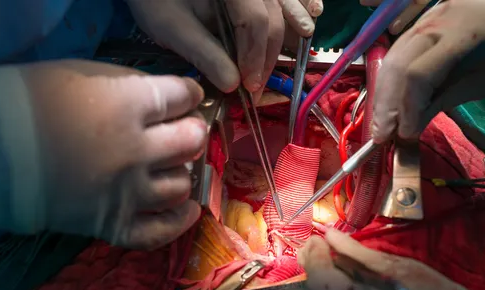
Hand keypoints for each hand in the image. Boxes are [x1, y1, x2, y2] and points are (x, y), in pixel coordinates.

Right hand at [0, 60, 205, 248]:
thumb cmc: (30, 102)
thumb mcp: (82, 75)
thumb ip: (130, 85)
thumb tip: (168, 97)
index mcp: (127, 106)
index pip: (181, 97)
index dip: (189, 96)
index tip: (188, 98)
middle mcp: (134, 150)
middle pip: (190, 141)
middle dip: (192, 132)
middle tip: (184, 132)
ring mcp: (126, 191)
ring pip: (180, 185)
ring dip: (181, 173)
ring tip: (173, 167)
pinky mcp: (111, 223)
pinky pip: (158, 232)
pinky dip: (178, 222)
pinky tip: (188, 210)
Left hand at [127, 0, 321, 94]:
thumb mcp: (171, 26)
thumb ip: (203, 53)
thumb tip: (232, 84)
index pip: (255, 21)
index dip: (255, 56)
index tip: (249, 86)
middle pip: (272, 15)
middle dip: (268, 53)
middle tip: (258, 84)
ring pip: (282, 0)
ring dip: (295, 19)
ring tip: (305, 36)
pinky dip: (296, 1)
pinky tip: (313, 7)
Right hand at [371, 0, 484, 142]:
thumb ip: (445, 100)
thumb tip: (411, 129)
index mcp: (460, 38)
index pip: (418, 76)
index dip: (408, 108)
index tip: (406, 134)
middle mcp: (433, 25)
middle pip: (396, 67)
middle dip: (386, 106)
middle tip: (382, 136)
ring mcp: (421, 22)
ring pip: (389, 62)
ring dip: (382, 97)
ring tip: (381, 125)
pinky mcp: (415, 26)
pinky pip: (394, 56)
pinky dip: (387, 84)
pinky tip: (387, 105)